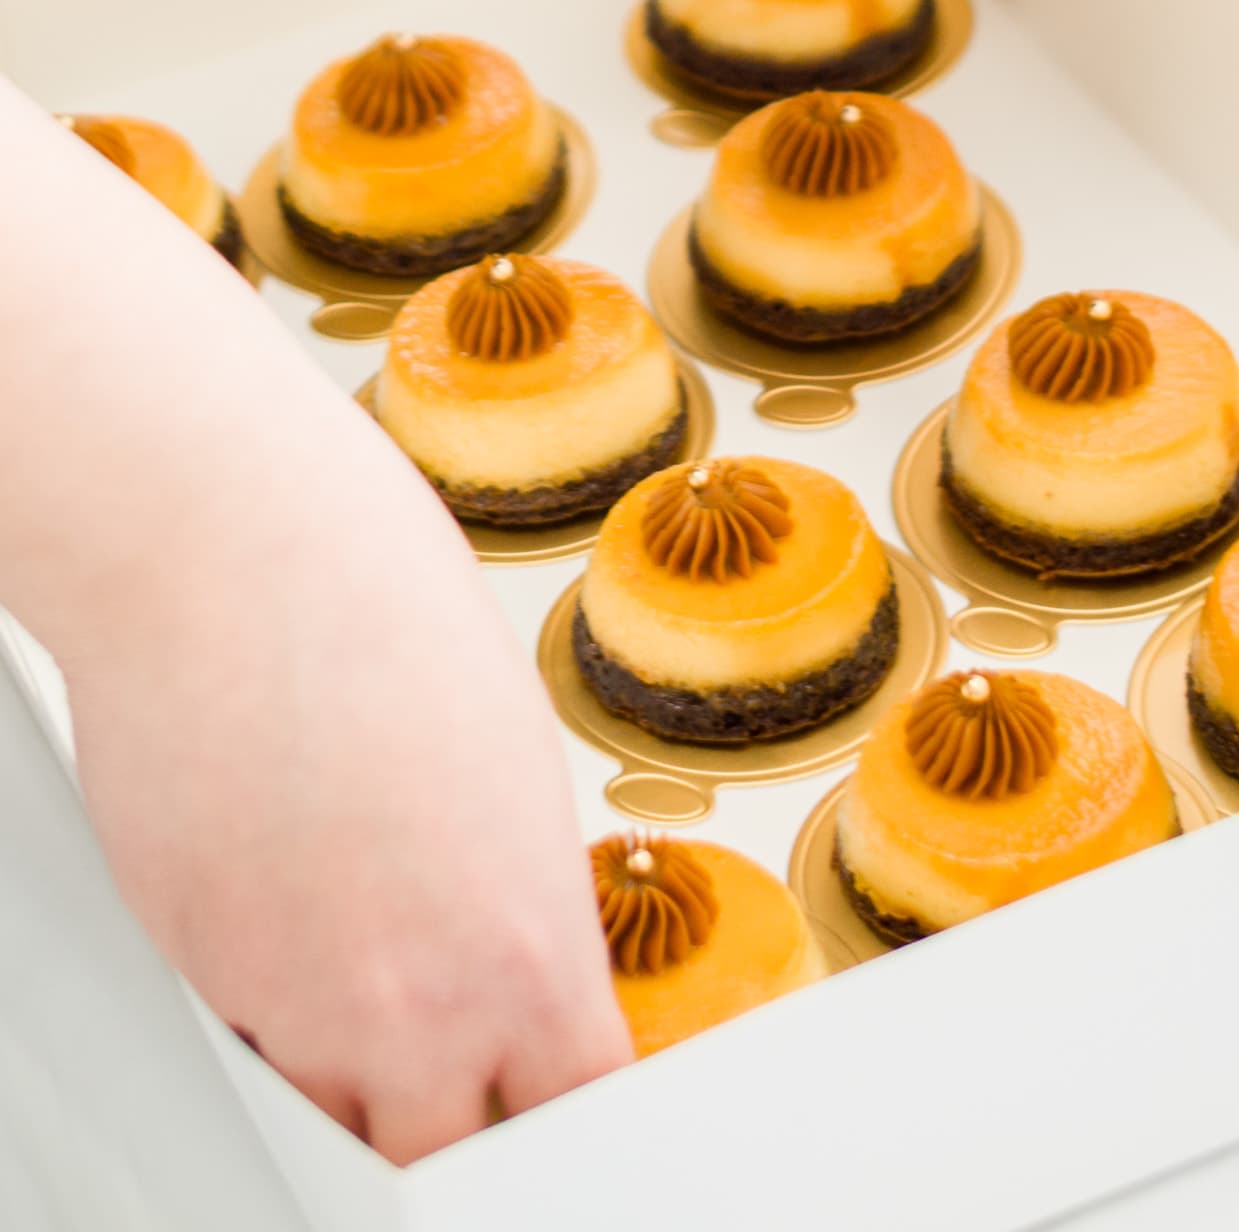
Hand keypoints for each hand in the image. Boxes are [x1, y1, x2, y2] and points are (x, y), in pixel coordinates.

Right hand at [64, 509, 629, 1162]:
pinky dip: (275, 996)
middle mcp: (410, 1005)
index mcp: (525, 949)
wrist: (238, 553)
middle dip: (460, 1110)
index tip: (563, 1083)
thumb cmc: (383, 611)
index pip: (575, 1108)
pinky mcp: (199, 967)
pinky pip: (254, 1031)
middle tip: (462, 1040)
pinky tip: (294, 889)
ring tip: (368, 935)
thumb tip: (511, 948)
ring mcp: (290, 1001)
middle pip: (447, 1149)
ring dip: (361, 1061)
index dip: (569, 1102)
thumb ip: (517, 896)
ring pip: (338, 1105)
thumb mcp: (517, 764)